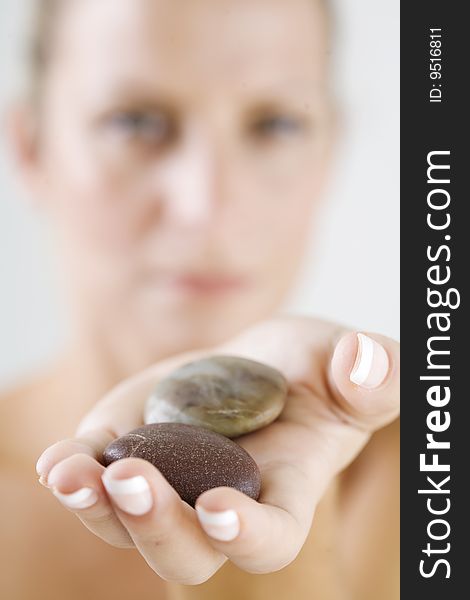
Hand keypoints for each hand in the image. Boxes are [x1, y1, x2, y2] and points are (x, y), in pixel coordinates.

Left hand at [36, 317, 398, 583]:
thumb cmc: (320, 369)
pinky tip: (61, 460)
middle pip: (186, 550)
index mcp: (285, 488)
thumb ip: (374, 373)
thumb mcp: (355, 365)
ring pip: (129, 522)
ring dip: (99, 506)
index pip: (272, 535)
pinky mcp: (135, 443)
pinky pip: (99, 474)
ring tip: (74, 474)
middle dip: (157, 526)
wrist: (267, 361)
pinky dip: (75, 471)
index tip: (220, 509)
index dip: (248, 535)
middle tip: (134, 482)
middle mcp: (223, 497)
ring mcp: (173, 476)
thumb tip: (365, 361)